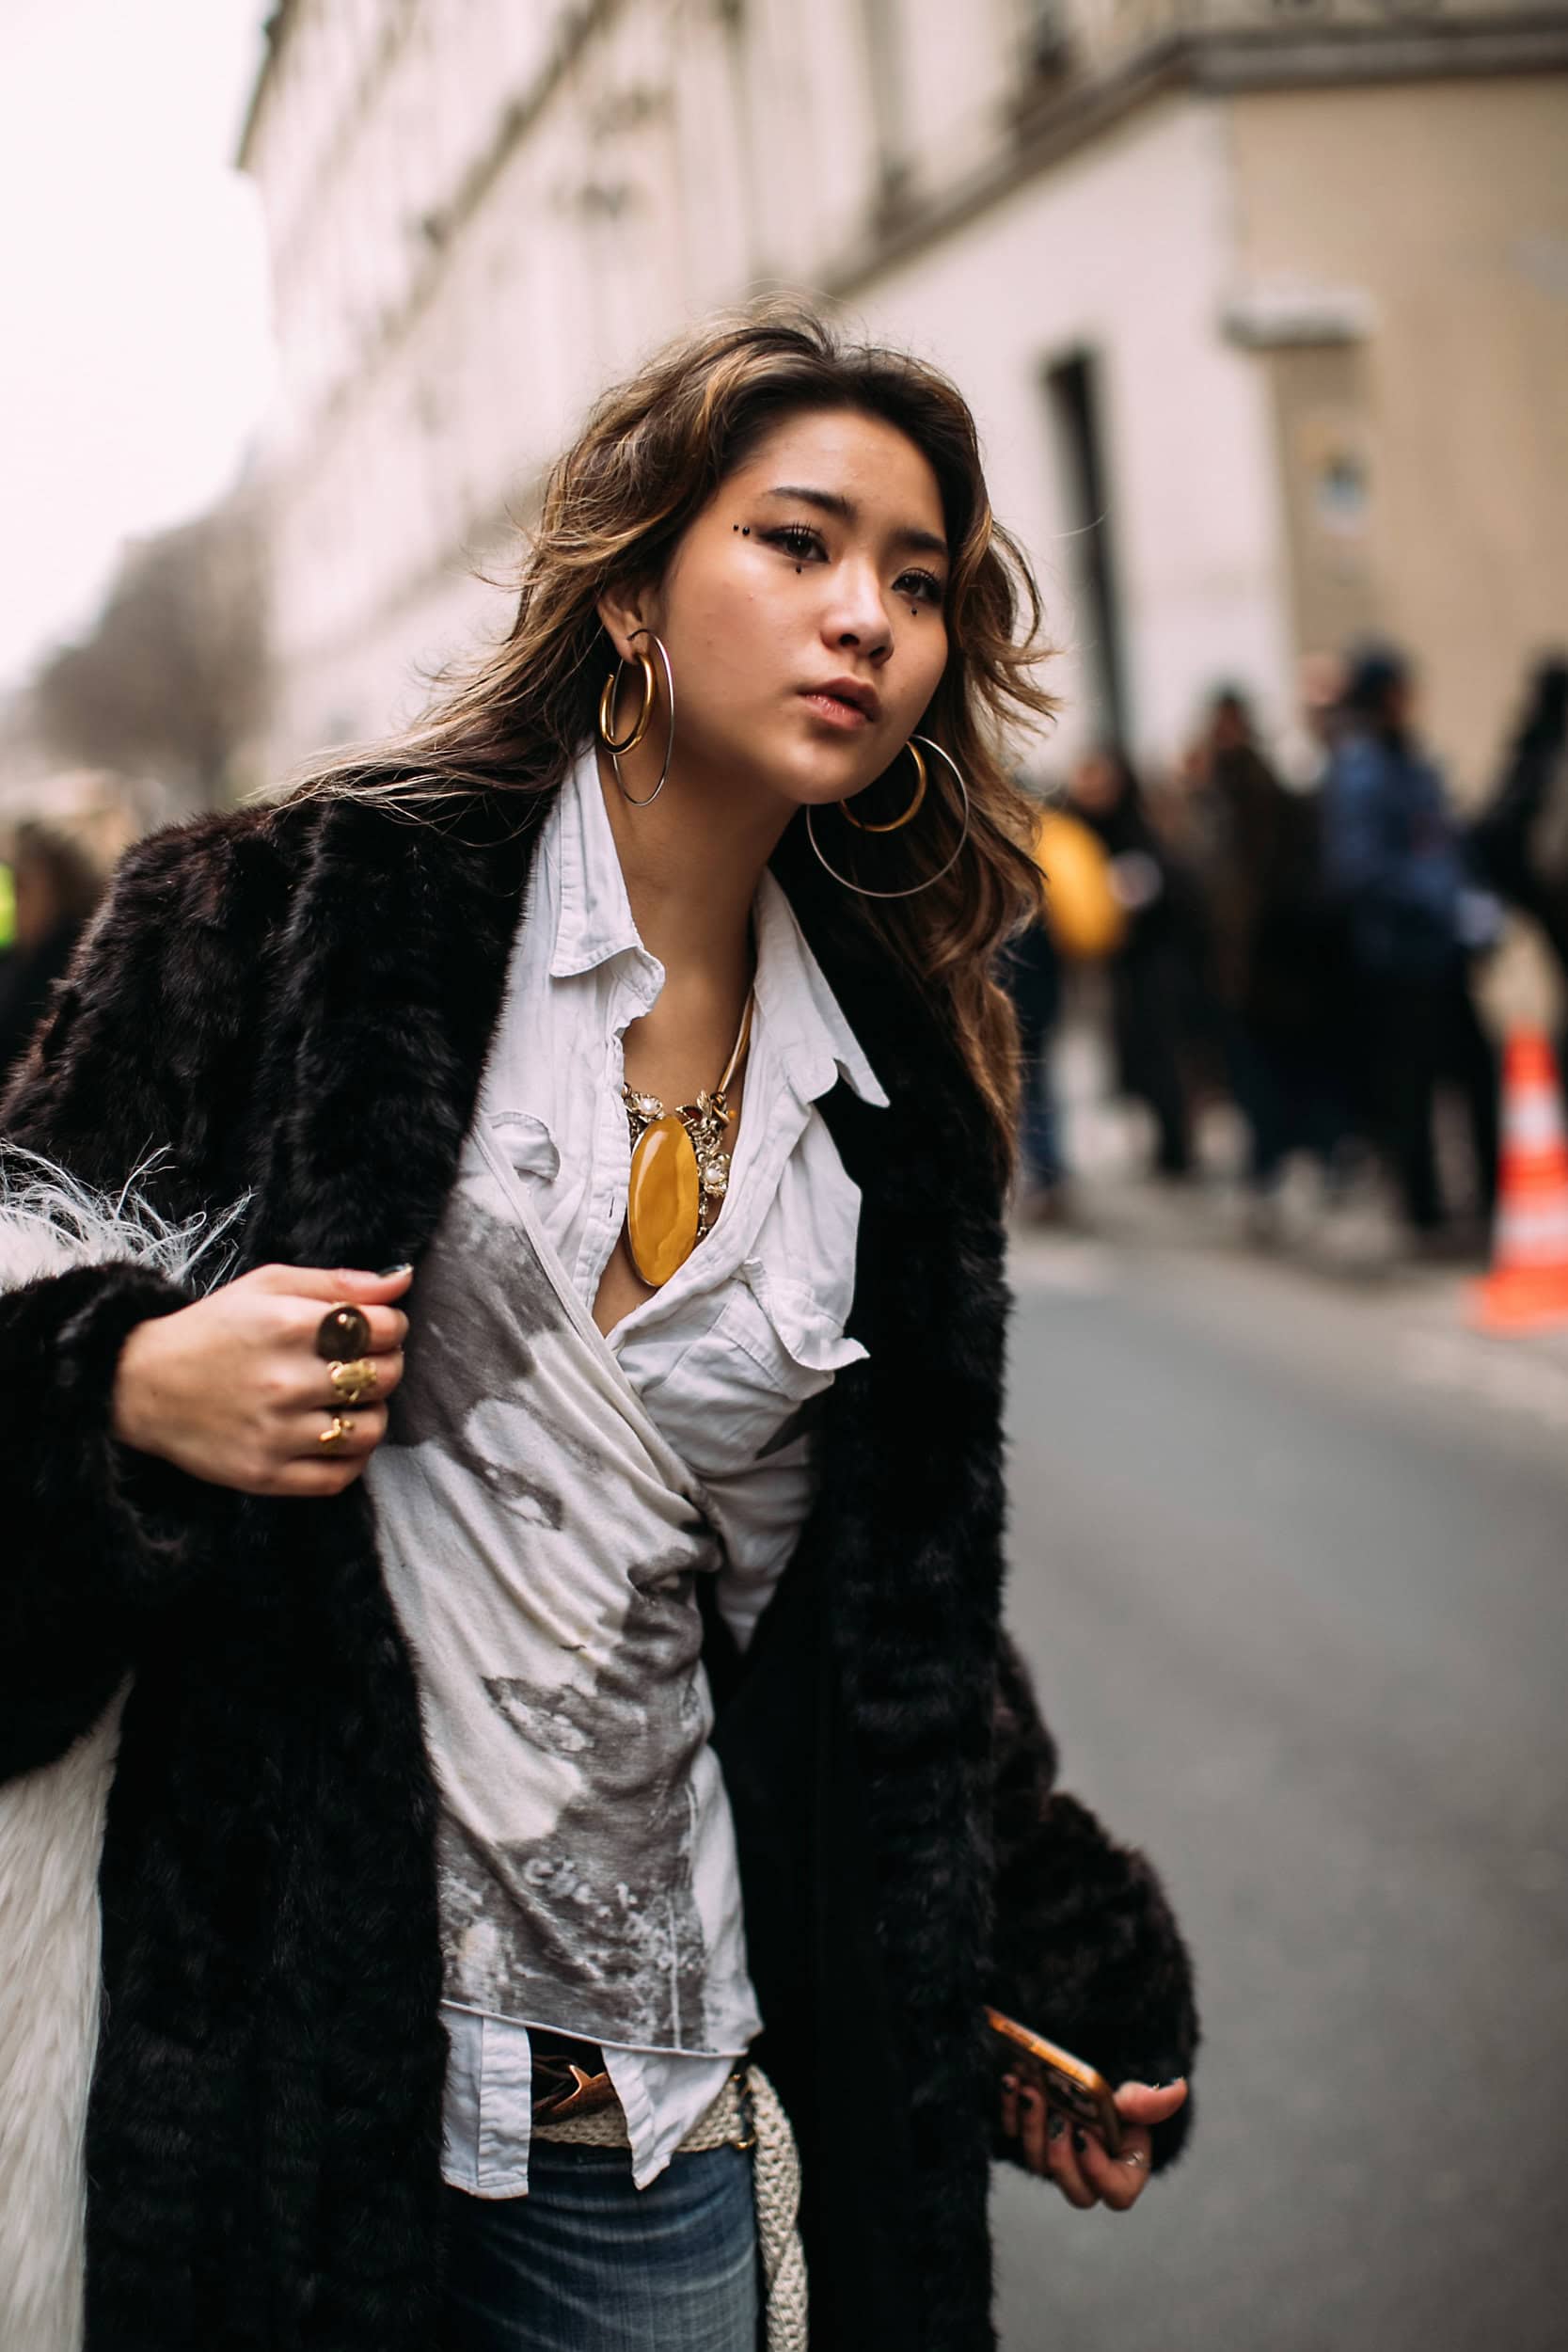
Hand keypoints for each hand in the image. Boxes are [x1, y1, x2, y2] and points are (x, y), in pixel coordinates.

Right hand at [111, 1264, 411, 1497]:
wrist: (141, 1384)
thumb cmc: (213, 1328)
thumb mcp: (268, 1285)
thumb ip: (338, 1282)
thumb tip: (402, 1280)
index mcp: (288, 1325)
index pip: (384, 1328)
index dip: (391, 1326)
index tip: (375, 1330)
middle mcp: (285, 1381)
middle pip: (383, 1377)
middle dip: (385, 1365)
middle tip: (362, 1362)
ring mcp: (276, 1433)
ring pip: (370, 1429)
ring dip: (373, 1412)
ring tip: (349, 1400)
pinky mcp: (265, 1474)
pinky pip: (340, 1476)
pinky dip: (353, 1458)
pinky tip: (338, 1436)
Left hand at [1000, 2074, 1187, 2212]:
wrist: (1089, 2084)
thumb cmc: (1118, 2099)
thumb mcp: (1133, 2097)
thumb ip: (1148, 2101)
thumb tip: (1176, 2090)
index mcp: (1123, 2171)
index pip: (1117, 2194)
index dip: (1098, 2171)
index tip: (1085, 2135)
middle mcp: (1088, 2174)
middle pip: (1075, 2191)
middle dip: (1062, 2158)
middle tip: (1059, 2121)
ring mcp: (1057, 2161)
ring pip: (1041, 2165)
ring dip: (1034, 2129)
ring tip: (1033, 2092)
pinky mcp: (1030, 2141)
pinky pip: (1014, 2138)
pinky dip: (1011, 2111)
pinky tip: (1012, 2084)